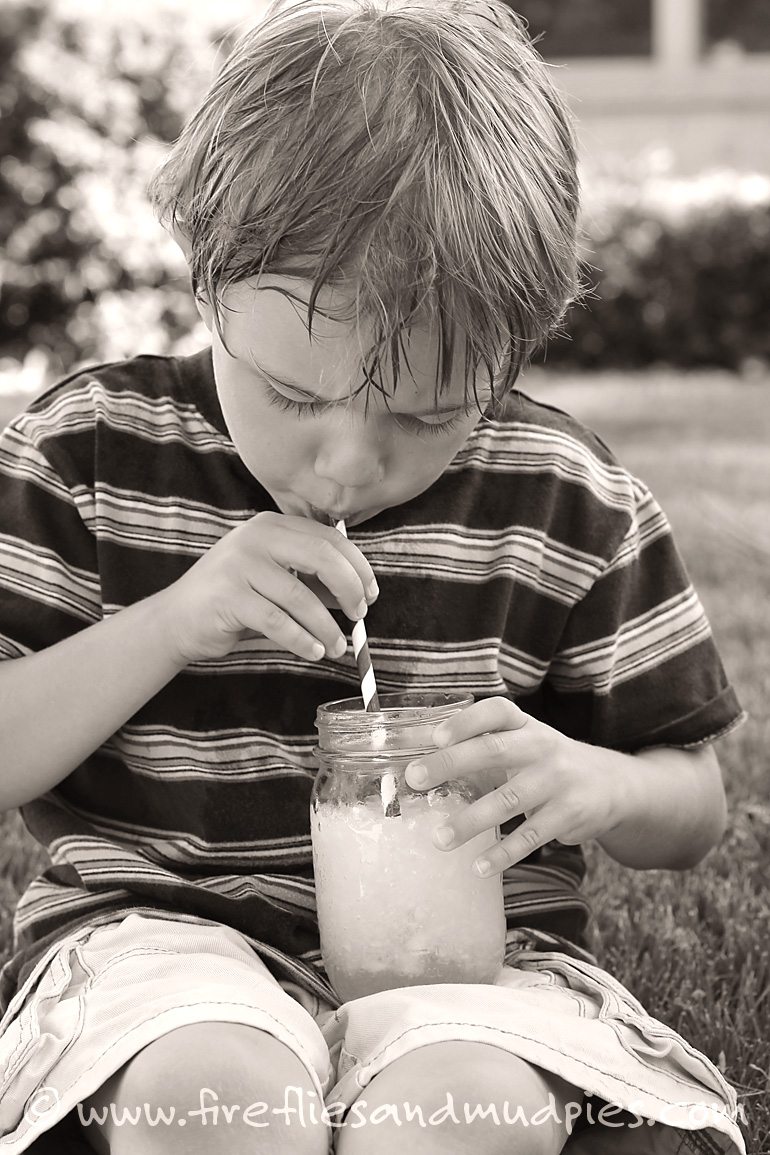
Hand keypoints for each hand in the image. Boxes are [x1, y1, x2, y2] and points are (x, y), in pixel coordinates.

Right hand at [154, 512, 378, 664]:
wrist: (177, 619)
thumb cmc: (234, 600)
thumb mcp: (276, 582)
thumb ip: (313, 582)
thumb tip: (360, 595)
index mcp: (271, 526)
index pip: (329, 539)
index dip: (358, 567)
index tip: (371, 594)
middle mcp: (255, 537)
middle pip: (321, 557)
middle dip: (349, 589)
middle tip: (360, 616)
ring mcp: (239, 565)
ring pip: (301, 597)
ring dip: (326, 626)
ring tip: (338, 647)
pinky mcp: (228, 597)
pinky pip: (278, 621)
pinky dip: (302, 640)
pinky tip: (314, 651)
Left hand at [405, 697, 629, 874]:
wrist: (612, 785)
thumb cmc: (548, 763)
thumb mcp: (523, 744)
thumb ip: (481, 746)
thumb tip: (418, 760)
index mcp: (525, 726)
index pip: (497, 712)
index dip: (466, 721)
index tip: (436, 736)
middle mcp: (542, 747)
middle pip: (494, 750)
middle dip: (451, 763)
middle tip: (414, 778)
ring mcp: (557, 781)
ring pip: (508, 800)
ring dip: (470, 821)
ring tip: (439, 839)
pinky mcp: (569, 815)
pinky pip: (531, 836)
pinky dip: (503, 853)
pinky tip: (479, 866)